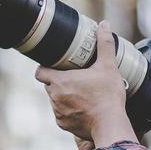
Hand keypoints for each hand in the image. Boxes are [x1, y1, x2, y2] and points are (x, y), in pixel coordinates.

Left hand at [34, 22, 127, 142]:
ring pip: (55, 101)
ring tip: (81, 94)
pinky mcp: (64, 124)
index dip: (46, 68)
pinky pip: (62, 115)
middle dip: (59, 82)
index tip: (56, 66)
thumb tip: (104, 25)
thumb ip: (104, 44)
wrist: (110, 124)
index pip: (40, 72)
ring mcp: (58, 112)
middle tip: (75, 79)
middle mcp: (54, 97)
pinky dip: (70, 111)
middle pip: (49, 85)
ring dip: (64, 97)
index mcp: (60, 81)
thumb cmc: (107, 95)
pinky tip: (84, 108)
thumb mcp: (108, 66)